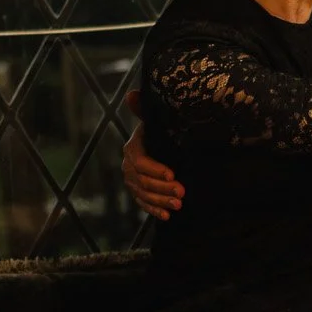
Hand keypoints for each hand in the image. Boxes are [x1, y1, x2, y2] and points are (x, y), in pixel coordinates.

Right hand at [121, 90, 182, 220]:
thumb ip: (144, 108)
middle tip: (182, 192)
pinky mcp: (139, 192)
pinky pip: (143, 204)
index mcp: (133, 148)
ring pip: (144, 194)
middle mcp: (129, 166)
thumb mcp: (155, 118)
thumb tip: (132, 95)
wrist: (162, 141)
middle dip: (162, 188)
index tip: (173, 174)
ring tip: (179, 205)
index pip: (140, 162)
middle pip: (143, 181)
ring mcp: (133, 181)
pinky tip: (167, 216)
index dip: (155, 169)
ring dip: (161, 201)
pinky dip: (155, 210)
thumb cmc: (161, 128)